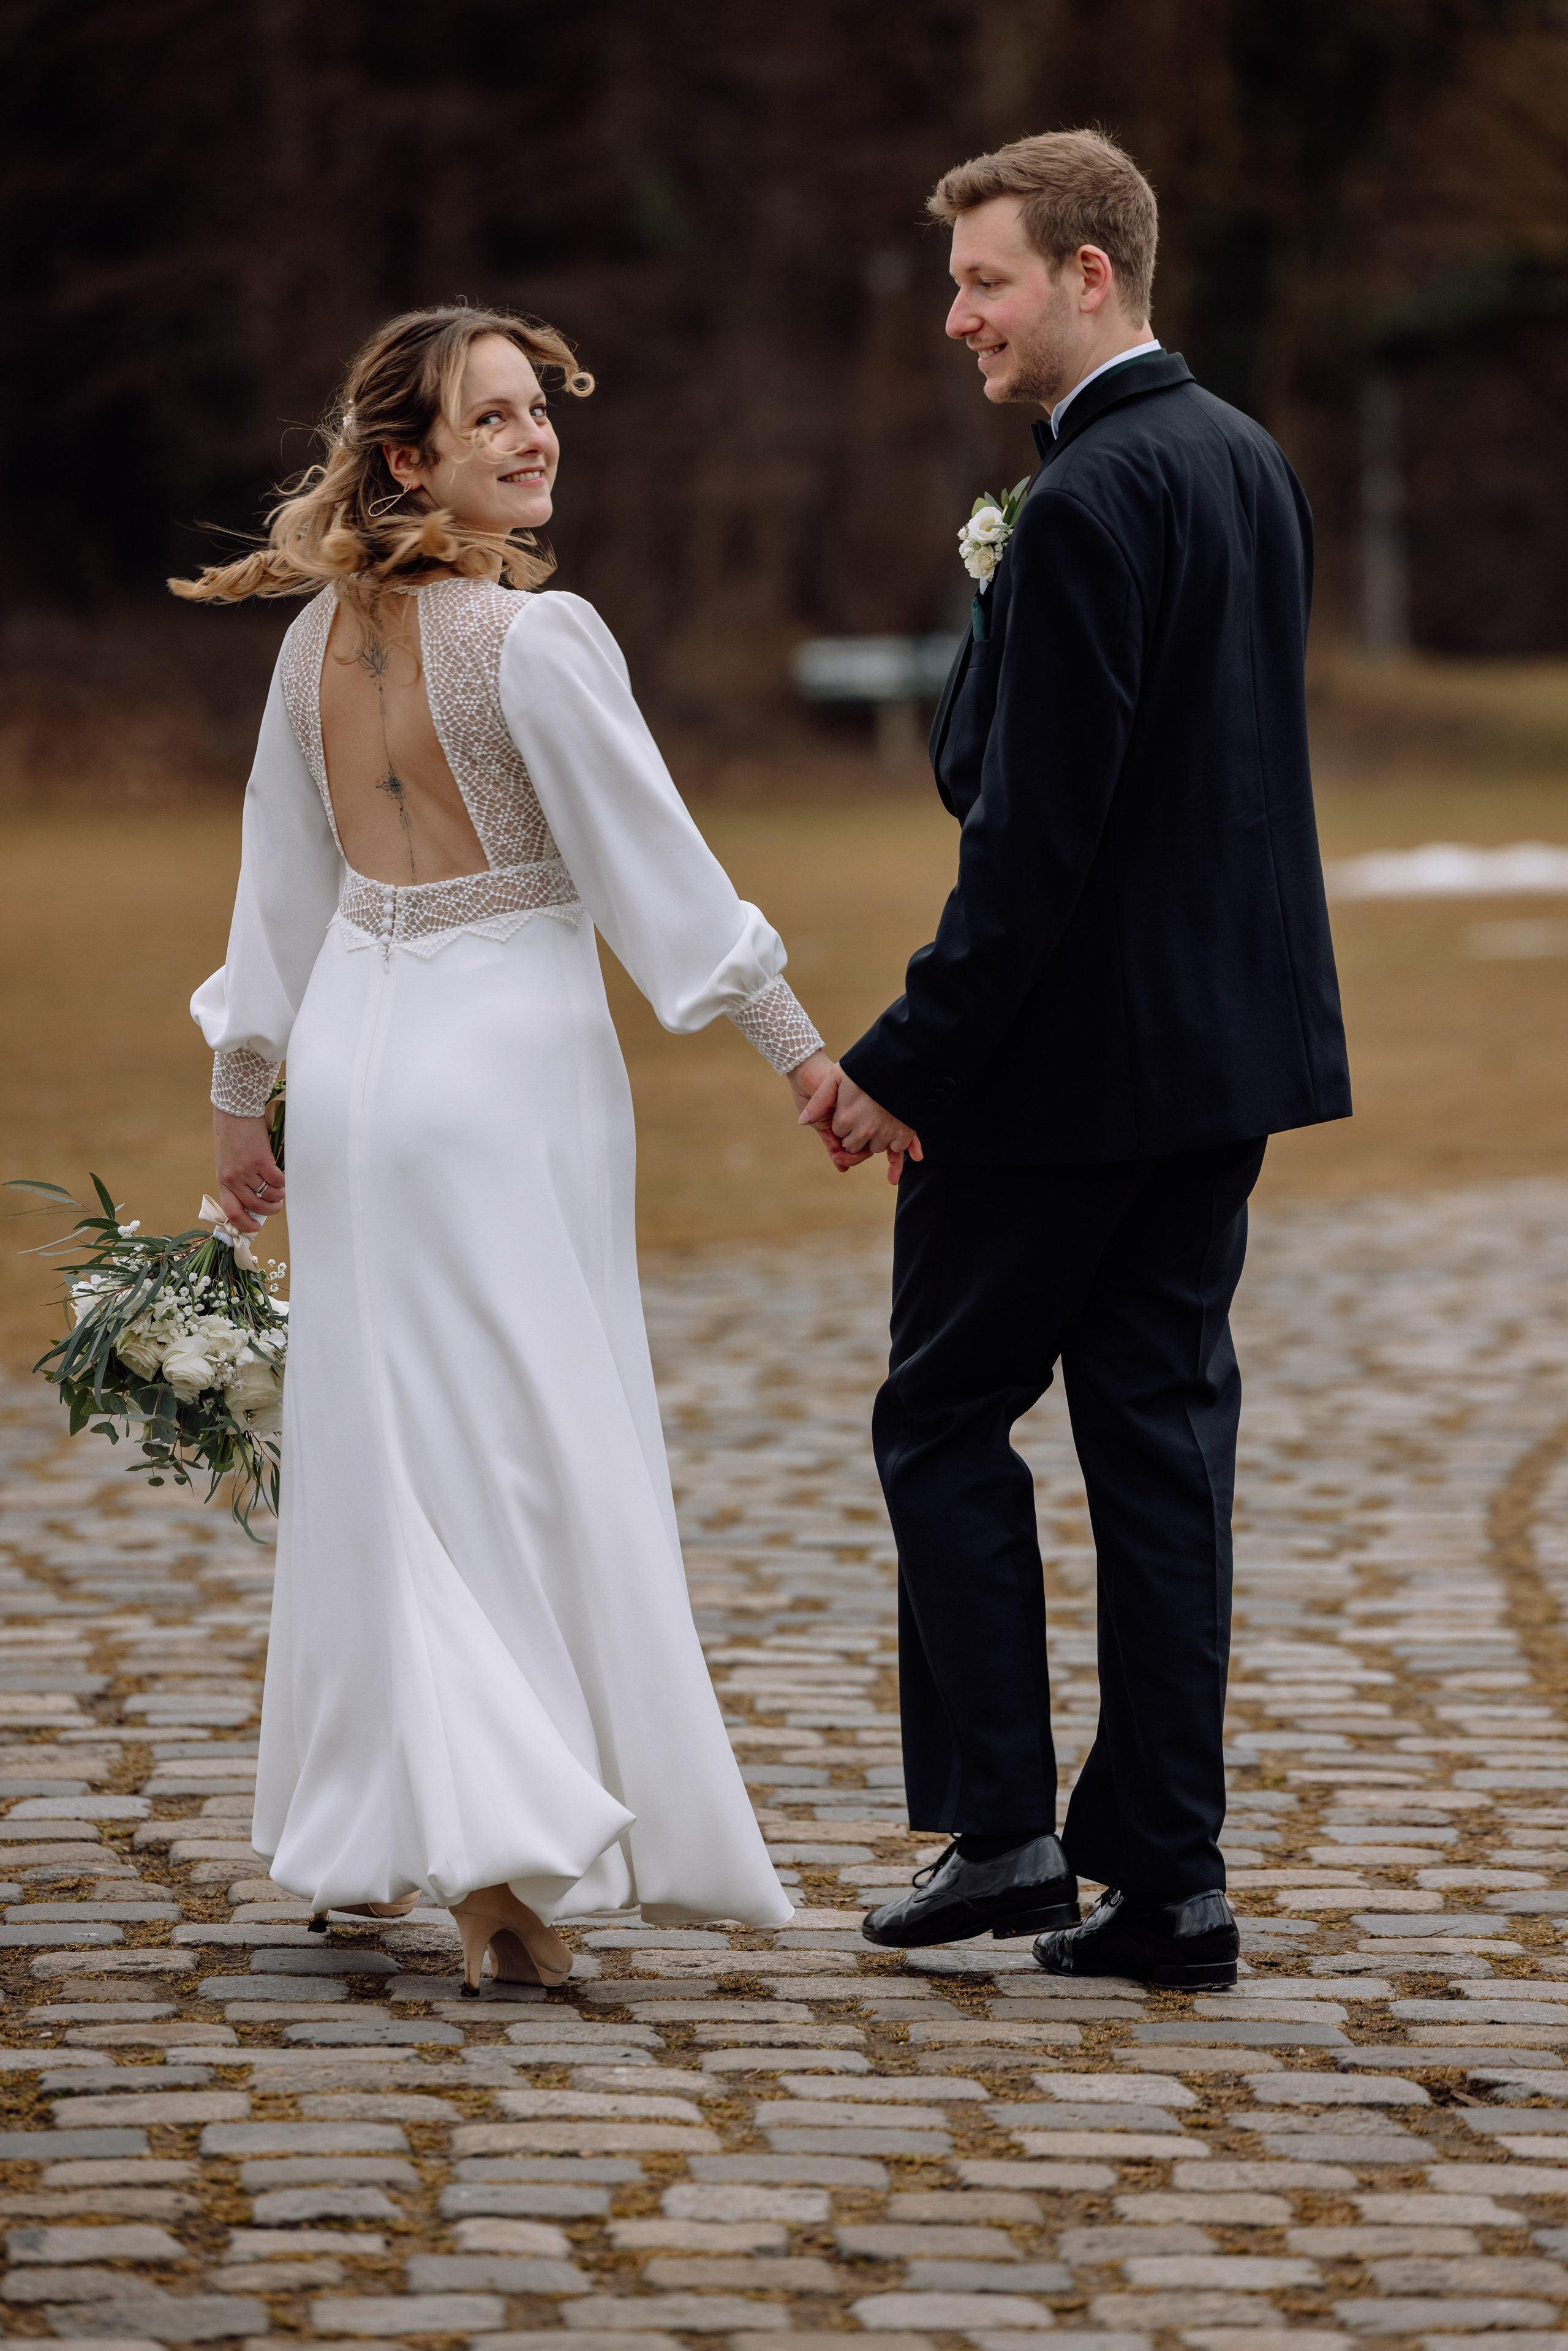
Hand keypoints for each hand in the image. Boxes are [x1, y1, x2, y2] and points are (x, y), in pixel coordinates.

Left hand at [214, 1109, 284, 1235]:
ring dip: (279, 1194)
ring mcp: (246, 1171)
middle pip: (255, 1206)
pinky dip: (283, 1181)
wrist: (235, 1111)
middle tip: (276, 1204)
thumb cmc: (233, 1135)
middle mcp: (233, 1179)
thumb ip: (238, 1180)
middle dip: (270, 1210)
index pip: (232, 1212)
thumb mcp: (229, 1162)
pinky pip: (278, 1181)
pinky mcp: (261, 1161)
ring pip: (269, 1195)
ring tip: (280, 1187)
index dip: (245, 1224)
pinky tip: (283, 1175)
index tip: (256, 1227)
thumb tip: (257, 1198)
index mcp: (223, 1181)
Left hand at [795, 1061, 922, 1184]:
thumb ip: (819, 1101)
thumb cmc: (866, 1066)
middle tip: (863, 1115)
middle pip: (854, 1146)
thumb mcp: (837, 1076)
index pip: (839, 1134)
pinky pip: (896, 1148)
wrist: (898, 1060)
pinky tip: (892, 1124)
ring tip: (878, 1117)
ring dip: (874, 1138)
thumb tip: (802, 1122)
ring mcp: (885, 1133)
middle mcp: (864, 1129)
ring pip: (874, 1148)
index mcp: (846, 1117)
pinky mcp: (903, 1133)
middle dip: (855, 1135)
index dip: (844, 1123)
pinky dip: (894, 1141)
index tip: (850, 1110)